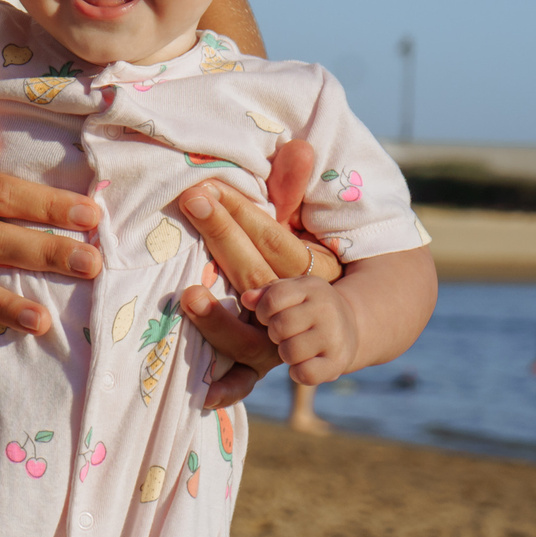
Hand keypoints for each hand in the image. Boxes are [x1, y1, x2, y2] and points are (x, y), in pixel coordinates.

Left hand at [175, 140, 343, 407]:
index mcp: (305, 267)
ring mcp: (293, 340)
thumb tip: (298, 145)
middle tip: (193, 201)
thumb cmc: (305, 280)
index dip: (240, 211)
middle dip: (224, 236)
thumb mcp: (301, 236)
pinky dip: (235, 388)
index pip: (272, 236)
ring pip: (259, 334)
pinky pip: (256, 380)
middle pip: (258, 273)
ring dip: (224, 321)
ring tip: (187, 296)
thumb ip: (294, 194)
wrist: (348, 334)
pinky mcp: (288, 371)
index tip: (203, 187)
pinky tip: (205, 391)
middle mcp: (297, 304)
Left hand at [247, 276, 361, 383]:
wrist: (350, 326)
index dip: (263, 312)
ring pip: (290, 352)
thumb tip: (247, 299)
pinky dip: (297, 373)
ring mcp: (334, 337)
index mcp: (312, 288)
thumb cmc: (308, 308)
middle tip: (283, 334)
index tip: (270, 316)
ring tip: (293, 346)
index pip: (273, 299)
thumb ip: (266, 294)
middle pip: (280, 327)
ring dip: (285, 353)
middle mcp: (327, 310)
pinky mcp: (338, 362)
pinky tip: (301, 364)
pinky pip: (305, 374)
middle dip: (274, 333)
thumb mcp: (292, 292)